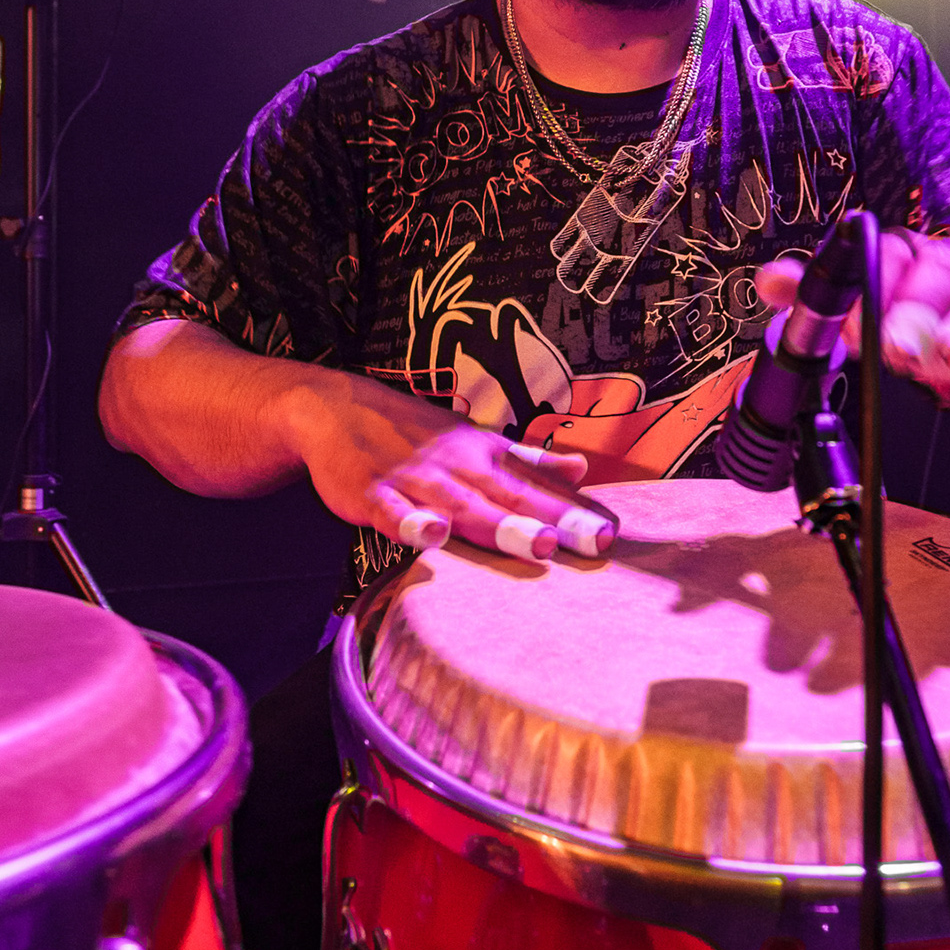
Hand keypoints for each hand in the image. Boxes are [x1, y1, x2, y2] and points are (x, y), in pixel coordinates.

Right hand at [292, 375, 617, 562]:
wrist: (335, 405)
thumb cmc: (412, 432)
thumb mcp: (473, 440)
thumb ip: (525, 460)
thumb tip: (580, 468)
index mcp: (483, 456)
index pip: (537, 486)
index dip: (576, 510)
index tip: (615, 534)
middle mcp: (456, 466)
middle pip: (510, 496)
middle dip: (554, 519)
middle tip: (596, 543)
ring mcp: (413, 478)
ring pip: (460, 506)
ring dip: (498, 524)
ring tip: (538, 544)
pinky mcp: (369, 492)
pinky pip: (391, 511)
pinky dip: (410, 523)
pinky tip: (431, 538)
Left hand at [754, 232, 949, 418]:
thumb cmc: (914, 323)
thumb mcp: (860, 312)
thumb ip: (815, 298)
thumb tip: (771, 283)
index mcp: (907, 256)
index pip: (888, 252)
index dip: (872, 282)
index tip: (854, 320)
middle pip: (940, 272)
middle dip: (919, 309)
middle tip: (900, 349)